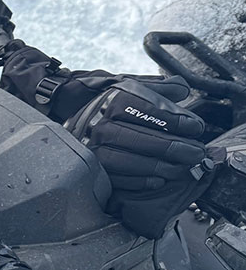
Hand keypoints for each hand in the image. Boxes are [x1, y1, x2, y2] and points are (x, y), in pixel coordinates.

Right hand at [68, 79, 214, 237]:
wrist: (73, 116)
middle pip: (141, 139)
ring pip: (129, 161)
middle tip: (196, 153)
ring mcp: (93, 147)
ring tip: (181, 168)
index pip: (150, 112)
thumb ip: (157, 88)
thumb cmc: (109, 104)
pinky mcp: (91, 166)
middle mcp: (101, 124)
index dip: (177, 121)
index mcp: (114, 102)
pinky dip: (140, 181)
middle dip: (174, 148)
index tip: (195, 128)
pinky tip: (158, 180)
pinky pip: (117, 178)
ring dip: (159, 167)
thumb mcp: (130, 88)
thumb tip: (182, 89)